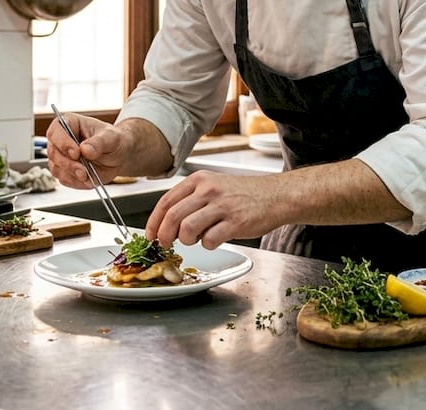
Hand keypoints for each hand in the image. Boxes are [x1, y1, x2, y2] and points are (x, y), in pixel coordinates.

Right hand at [45, 114, 122, 188]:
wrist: (118, 156)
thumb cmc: (112, 140)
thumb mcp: (111, 137)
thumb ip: (98, 142)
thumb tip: (85, 149)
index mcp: (69, 124)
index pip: (55, 131)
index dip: (62, 143)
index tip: (76, 152)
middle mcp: (61, 140)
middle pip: (53, 152)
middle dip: (68, 163)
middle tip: (82, 170)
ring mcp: (61, 157)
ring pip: (56, 168)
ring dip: (71, 174)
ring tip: (87, 175)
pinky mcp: (65, 172)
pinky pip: (64, 179)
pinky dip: (75, 182)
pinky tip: (87, 178)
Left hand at [145, 171, 283, 249]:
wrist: (275, 196)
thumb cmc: (242, 194)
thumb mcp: (213, 186)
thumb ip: (190, 200)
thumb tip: (166, 223)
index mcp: (199, 180)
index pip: (165, 201)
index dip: (153, 222)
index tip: (150, 235)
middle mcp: (208, 190)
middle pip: (172, 217)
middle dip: (164, 236)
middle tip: (165, 244)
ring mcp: (222, 206)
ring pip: (187, 229)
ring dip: (186, 240)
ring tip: (196, 239)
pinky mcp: (235, 222)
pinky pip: (209, 240)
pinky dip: (207, 245)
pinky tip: (215, 239)